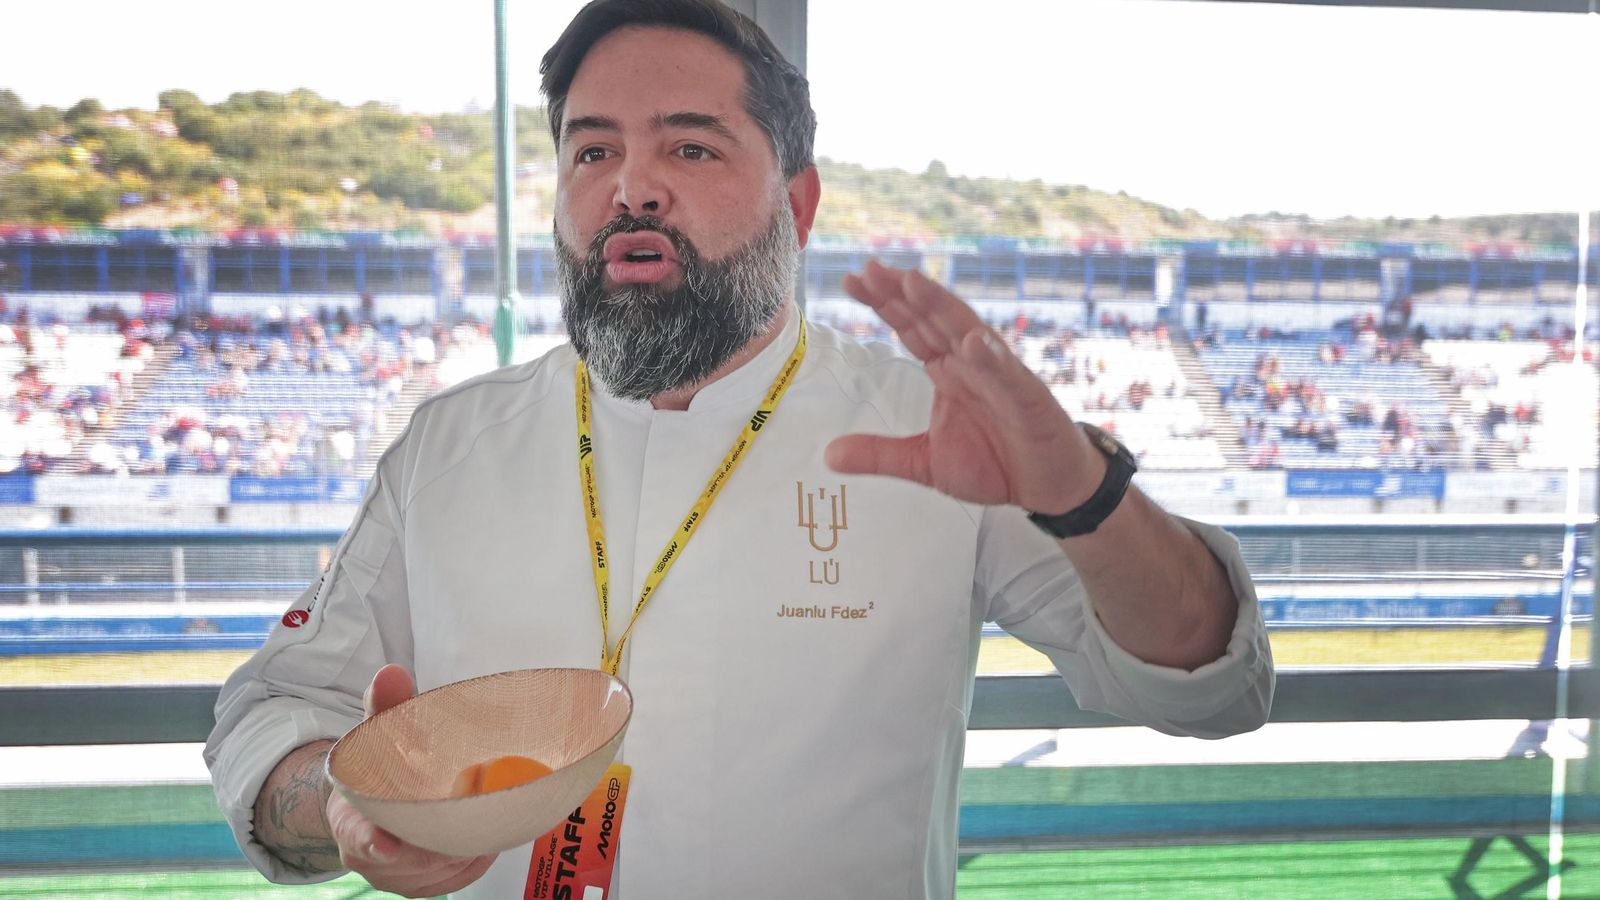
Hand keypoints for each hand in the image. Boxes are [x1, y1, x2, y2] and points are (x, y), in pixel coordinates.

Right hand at [324, 664, 495, 897]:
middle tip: (481, 813)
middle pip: (412, 860)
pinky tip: (490, 835)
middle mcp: (370, 856)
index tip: (387, 841)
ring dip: (467, 850)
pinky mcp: (422, 886)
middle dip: (446, 838)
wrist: (369, 803)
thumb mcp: (378, 731)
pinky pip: (454, 881)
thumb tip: (392, 673)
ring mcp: (396, 877)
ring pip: (438, 873)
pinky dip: (475, 861)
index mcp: (350, 819)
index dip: (372, 841)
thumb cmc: (380, 763)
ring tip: (491, 818)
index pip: (357, 836)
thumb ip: (385, 704)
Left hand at [826, 261, 1099, 513]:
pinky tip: (974, 341)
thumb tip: (828, 455)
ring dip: (942, 306)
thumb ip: (880, 455)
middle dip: (901, 292)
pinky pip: (1008, 374)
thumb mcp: (924, 463)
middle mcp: (971, 362)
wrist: (1048, 486)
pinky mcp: (1028, 398)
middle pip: (932, 318)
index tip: (852, 279)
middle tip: (868, 268)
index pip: (910, 327)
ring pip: (968, 333)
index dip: (884, 302)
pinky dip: (992, 357)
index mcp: (946, 370)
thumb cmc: (994, 465)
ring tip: (913, 282)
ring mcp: (1001, 375)